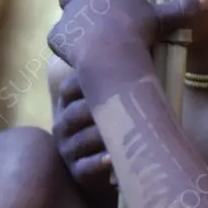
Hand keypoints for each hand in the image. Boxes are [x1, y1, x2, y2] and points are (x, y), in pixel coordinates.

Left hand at [47, 0, 207, 73]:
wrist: (114, 55)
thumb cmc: (140, 31)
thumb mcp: (164, 18)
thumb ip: (184, 7)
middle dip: (78, 3)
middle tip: (94, 20)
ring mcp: (66, 12)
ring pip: (64, 14)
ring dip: (73, 23)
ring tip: (89, 38)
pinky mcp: (56, 34)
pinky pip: (59, 38)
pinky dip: (67, 46)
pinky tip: (82, 56)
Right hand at [52, 71, 117, 207]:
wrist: (110, 166)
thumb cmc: (115, 124)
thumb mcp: (112, 99)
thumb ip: (119, 75)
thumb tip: (145, 35)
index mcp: (69, 102)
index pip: (70, 87)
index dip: (91, 80)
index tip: (118, 75)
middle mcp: (62, 124)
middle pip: (77, 112)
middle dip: (101, 107)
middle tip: (127, 103)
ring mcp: (68, 149)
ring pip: (83, 139)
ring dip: (104, 135)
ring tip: (126, 130)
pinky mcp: (77, 172)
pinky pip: (87, 166)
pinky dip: (101, 162)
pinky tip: (114, 158)